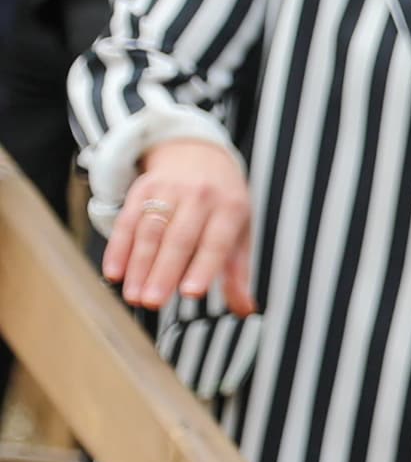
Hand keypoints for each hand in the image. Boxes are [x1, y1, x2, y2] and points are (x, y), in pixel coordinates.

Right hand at [103, 139, 252, 313]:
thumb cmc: (223, 201)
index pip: (215, 242)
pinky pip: (127, 220)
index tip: (190, 293)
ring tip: (133, 295)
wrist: (198, 152)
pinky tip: (114, 272)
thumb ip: (239, 271)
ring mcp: (167, 189)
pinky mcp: (141, 188)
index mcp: (230, 207)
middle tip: (152, 302)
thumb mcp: (240, 229)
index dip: (202, 268)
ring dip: (138, 266)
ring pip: (150, 231)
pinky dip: (118, 248)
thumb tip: (245, 309)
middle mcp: (199, 196)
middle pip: (178, 238)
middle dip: (163, 273)